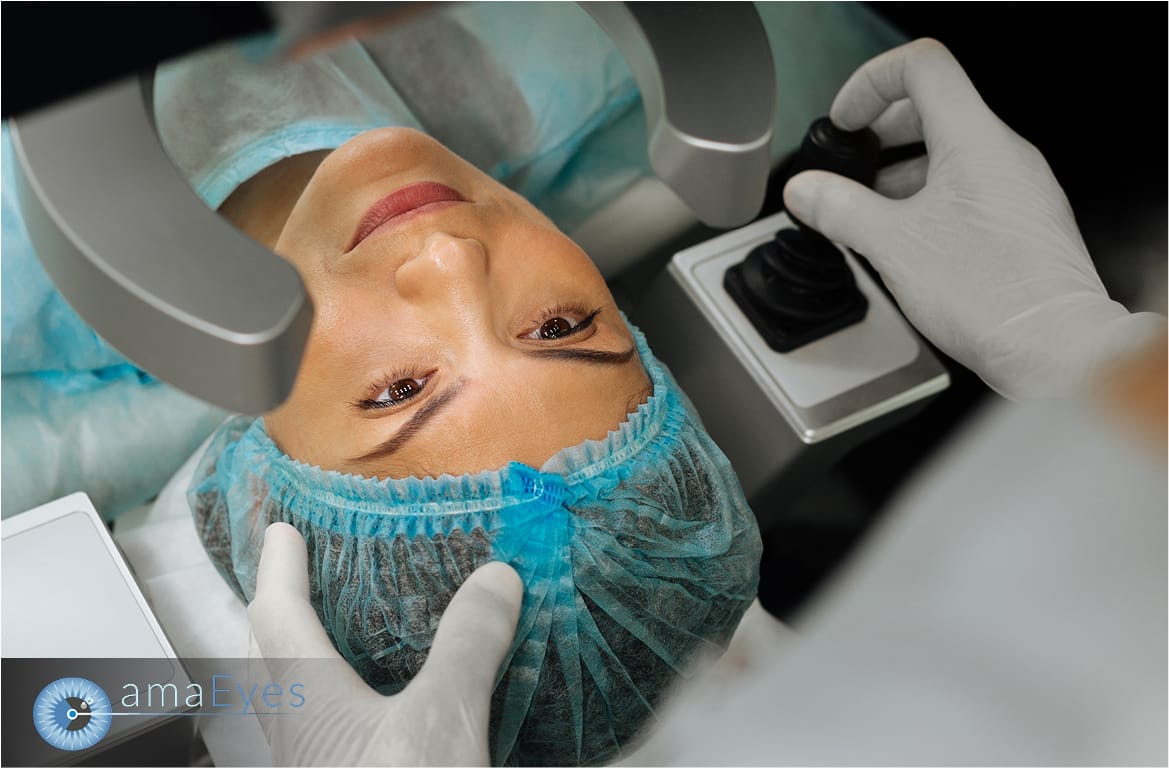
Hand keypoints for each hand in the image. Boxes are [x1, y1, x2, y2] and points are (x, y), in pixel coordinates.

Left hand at [247, 522, 522, 766]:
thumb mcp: (443, 717)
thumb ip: (467, 645)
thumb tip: (497, 576)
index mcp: (308, 695)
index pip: (277, 616)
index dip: (279, 570)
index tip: (281, 531)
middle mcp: (295, 730)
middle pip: (264, 658)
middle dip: (274, 613)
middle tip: (290, 580)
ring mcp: (306, 762)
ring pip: (284, 699)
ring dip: (293, 659)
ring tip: (324, 639)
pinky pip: (313, 728)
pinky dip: (324, 699)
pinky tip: (364, 710)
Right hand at [784, 38, 1164, 399]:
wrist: (1051, 347)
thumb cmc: (991, 295)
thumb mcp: (891, 246)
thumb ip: (839, 209)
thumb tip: (806, 190)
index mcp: (975, 140)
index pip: (922, 66)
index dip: (870, 82)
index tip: (846, 122)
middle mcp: (1005, 154)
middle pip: (934, 107)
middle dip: (881, 132)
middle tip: (850, 164)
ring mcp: (1019, 186)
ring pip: (951, 152)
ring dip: (902, 172)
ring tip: (871, 213)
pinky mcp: (1022, 220)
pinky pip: (970, 187)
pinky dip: (930, 199)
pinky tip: (907, 241)